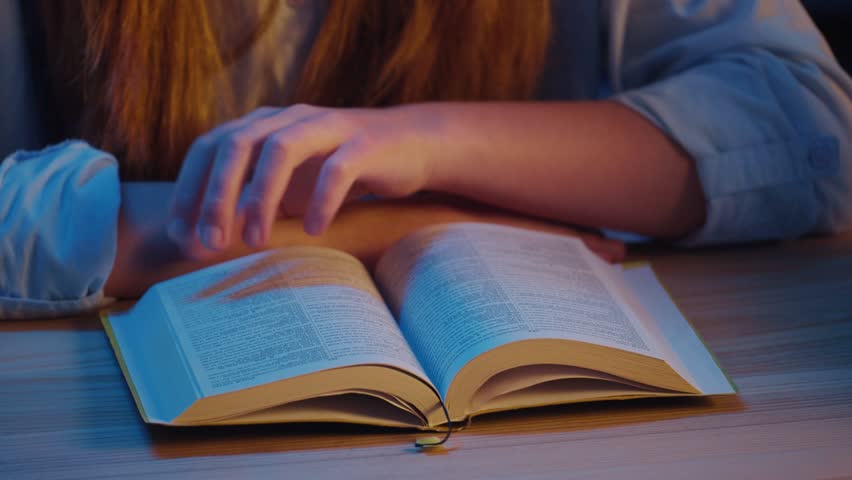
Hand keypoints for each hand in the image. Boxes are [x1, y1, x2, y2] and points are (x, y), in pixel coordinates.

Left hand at [167, 104, 439, 254]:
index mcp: (264, 124)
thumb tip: (204, 244)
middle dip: (216, 196)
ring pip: (281, 151)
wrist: (409, 146)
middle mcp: (289, 118)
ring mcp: (328, 127)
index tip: (180, 235)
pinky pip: (336, 171)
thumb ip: (251, 202)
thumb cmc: (339, 169)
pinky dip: (320, 202)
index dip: (189, 189)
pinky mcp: (364, 144)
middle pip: (237, 145)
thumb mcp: (289, 185)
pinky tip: (313, 230)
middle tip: (209, 244)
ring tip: (255, 240)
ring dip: (261, 197)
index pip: (209, 147)